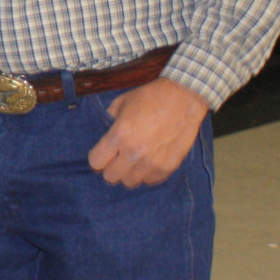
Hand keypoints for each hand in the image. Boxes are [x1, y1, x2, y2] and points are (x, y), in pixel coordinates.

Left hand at [86, 77, 209, 187]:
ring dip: (129, 172)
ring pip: (130, 182)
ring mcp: (152, 162)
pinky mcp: (168, 167)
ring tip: (134, 160)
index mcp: (119, 135)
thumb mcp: (121, 102)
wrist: (183, 97)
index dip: (97, 158)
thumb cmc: (150, 97)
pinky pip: (150, 181)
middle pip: (110, 177)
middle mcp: (134, 153)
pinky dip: (147, 174)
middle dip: (110, 167)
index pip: (95, 162)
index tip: (103, 153)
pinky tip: (149, 161)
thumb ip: (108, 120)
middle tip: (117, 158)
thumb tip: (104, 135)